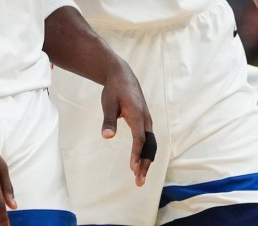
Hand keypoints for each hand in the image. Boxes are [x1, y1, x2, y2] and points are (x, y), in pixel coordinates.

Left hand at [99, 59, 155, 185]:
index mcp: (137, 114)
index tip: (133, 168)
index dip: (137, 153)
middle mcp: (146, 119)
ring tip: (139, 178)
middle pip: (149, 145)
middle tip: (138, 181)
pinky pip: (148, 141)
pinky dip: (145, 153)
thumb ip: (108, 120)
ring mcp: (147, 121)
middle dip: (144, 163)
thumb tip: (107, 137)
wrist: (122, 76)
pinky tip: (139, 164)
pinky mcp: (145, 122)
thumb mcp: (108, 103)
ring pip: (150, 144)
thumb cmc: (114, 90)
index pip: (139, 138)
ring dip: (146, 161)